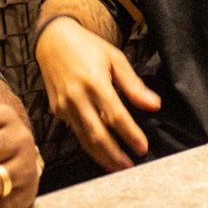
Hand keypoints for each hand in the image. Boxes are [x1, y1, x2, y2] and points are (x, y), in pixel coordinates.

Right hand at [36, 16, 159, 171]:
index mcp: (94, 82)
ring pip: (84, 139)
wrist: (52, 40)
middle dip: (115, 155)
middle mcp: (76, 97)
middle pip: (97, 135)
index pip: (115, 116)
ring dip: (101, 156)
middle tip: (130, 167)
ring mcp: (64, 106)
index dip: (130, 135)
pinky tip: (101, 150)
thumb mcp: (115, 58)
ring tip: (117, 166)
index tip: (142, 148)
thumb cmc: (87, 47)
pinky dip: (88, 144)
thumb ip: (133, 85)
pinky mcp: (57, 110)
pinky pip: (75, 131)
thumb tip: (154, 105)